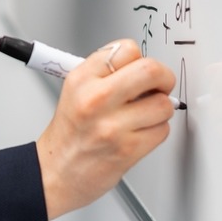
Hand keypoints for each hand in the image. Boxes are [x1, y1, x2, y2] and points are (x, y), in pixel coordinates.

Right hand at [35, 38, 175, 219]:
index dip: (139, 58)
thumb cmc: (71, 130)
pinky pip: (162, 130)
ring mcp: (113, 126)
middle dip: (163, 77)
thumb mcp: (76, 88)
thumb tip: (141, 63)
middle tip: (160, 84)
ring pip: (163, 104)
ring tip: (144, 113)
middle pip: (150, 71)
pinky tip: (140, 131)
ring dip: (160, 108)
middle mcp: (96, 99)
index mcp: (82, 79)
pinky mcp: (128, 150)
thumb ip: (106, 70)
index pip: (127, 49)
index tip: (140, 67)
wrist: (58, 171)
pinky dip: (157, 130)